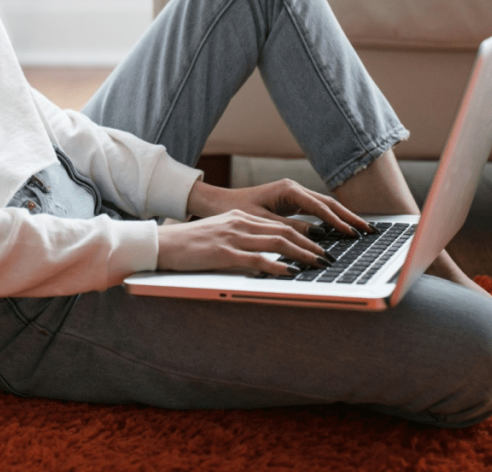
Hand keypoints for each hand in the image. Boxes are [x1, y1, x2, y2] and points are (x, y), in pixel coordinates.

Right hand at [157, 209, 330, 275]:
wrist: (163, 244)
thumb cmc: (189, 244)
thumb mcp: (219, 235)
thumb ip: (241, 239)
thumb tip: (265, 254)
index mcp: (240, 217)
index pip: (279, 225)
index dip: (303, 235)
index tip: (320, 246)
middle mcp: (240, 223)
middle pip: (284, 232)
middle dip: (310, 245)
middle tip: (328, 257)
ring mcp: (232, 237)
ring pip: (276, 243)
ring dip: (301, 254)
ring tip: (318, 264)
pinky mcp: (224, 253)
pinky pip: (257, 259)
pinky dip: (277, 266)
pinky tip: (291, 272)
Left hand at [186, 178, 373, 238]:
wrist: (218, 203)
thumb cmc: (236, 211)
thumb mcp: (262, 222)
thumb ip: (289, 229)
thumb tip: (316, 236)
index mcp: (288, 190)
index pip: (320, 207)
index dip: (338, 222)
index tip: (353, 234)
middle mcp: (294, 189)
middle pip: (329, 203)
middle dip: (350, 217)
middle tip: (369, 231)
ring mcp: (294, 194)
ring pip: (325, 206)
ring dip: (343, 218)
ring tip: (362, 231)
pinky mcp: (292, 202)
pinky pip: (317, 211)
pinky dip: (331, 219)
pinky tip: (342, 230)